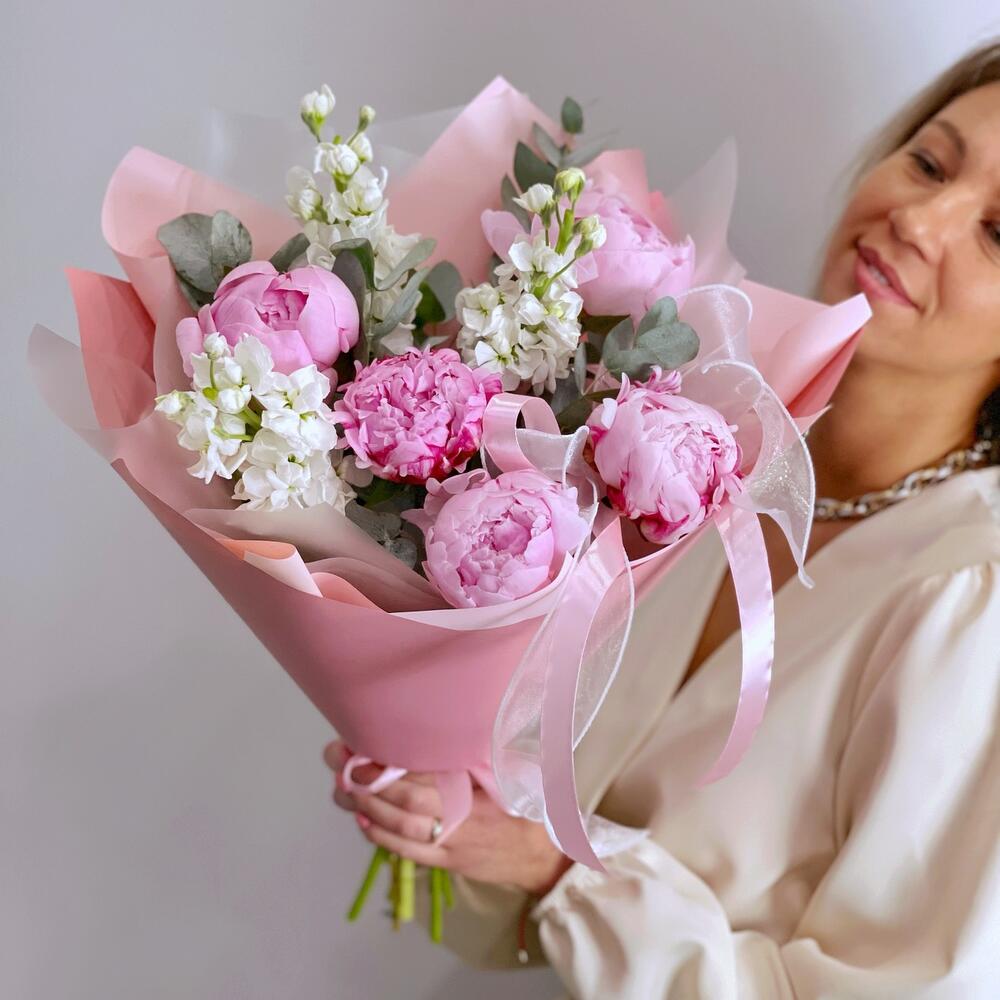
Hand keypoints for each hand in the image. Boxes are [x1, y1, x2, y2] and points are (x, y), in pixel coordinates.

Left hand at [324, 738, 572, 895]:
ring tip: (341, 787)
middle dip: (367, 779)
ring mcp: (453, 842)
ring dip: (367, 807)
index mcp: (478, 785)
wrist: (541, 853)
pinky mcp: (447, 862)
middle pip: (405, 799)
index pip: (425, 772)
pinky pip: (408, 851)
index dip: (390, 761)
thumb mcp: (508, 765)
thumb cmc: (524, 800)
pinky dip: (382, 836)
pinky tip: (362, 820)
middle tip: (336, 758)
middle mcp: (462, 815)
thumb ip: (477, 747)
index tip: (362, 744)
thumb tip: (445, 714)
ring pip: (401, 827)